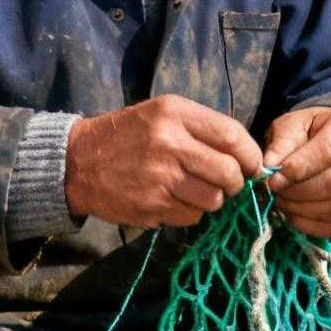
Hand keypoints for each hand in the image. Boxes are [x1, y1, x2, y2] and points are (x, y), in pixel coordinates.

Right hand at [65, 95, 262, 228]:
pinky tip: (175, 199)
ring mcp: (160, 179)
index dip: (251, 155)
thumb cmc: (129, 134)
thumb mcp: (163, 113)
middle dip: (235, 182)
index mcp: (175, 114)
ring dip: (213, 199)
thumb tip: (245, 155)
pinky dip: (191, 212)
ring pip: (215, 200)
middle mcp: (170, 145)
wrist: (78, 161)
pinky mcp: (152, 207)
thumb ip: (203, 128)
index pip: (233, 136)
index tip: (252, 165)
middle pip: (229, 173)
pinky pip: (192, 217)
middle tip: (228, 182)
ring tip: (197, 190)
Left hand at [262, 106, 330, 238]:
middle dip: (298, 192)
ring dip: (302, 210)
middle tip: (275, 192)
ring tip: (282, 202)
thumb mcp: (293, 126)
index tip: (274, 177)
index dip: (299, 168)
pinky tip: (294, 216)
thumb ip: (281, 143)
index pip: (330, 150)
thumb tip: (268, 167)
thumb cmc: (311, 134)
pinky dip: (311, 226)